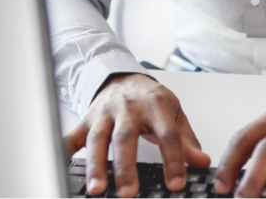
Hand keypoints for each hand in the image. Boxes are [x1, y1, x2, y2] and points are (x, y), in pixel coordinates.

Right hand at [63, 73, 211, 198]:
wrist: (123, 77)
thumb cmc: (150, 99)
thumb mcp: (174, 114)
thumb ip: (187, 140)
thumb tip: (202, 162)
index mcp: (155, 106)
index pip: (167, 134)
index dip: (173, 159)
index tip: (176, 183)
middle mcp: (128, 108)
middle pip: (125, 137)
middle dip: (126, 167)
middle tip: (129, 193)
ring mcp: (104, 114)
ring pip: (98, 139)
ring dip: (96, 165)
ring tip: (98, 189)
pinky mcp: (86, 119)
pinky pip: (73, 135)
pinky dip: (66, 149)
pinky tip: (63, 165)